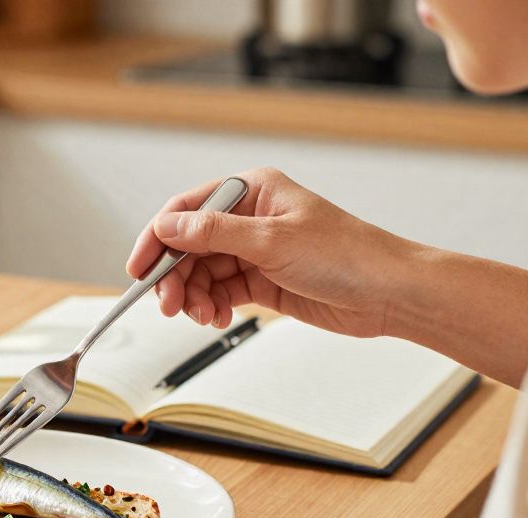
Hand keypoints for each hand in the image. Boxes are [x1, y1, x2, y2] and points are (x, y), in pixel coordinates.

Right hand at [126, 168, 416, 338]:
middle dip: (175, 277)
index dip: (157, 239)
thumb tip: (167, 227)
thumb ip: (214, 233)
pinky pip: (220, 292)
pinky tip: (218, 318)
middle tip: (170, 305)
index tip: (139, 268)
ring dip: (194, 297)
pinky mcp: (261, 280)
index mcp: (251, 190)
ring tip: (203, 317)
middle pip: (188, 245)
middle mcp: (248, 217)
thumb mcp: (272, 241)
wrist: (388, 294)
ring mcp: (254, 250)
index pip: (186, 210)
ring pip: (201, 273)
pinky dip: (213, 307)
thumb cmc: (347, 256)